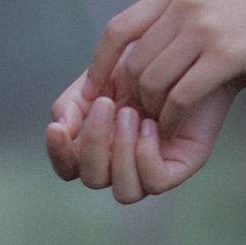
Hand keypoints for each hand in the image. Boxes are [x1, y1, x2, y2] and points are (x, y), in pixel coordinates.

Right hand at [43, 74, 235, 203]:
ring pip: (125, 192)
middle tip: (106, 104)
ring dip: (121, 152)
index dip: (59, 154)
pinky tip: (150, 124)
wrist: (188, 52)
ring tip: (131, 114)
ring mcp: (150, 167)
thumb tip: (61, 127)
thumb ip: (74, 102)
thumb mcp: (98, 79)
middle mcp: (122, 161)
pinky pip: (154, 183)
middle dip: (95, 143)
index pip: (69, 167)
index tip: (57, 128)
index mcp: (99, 144)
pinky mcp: (179, 166)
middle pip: (92, 179)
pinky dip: (145, 155)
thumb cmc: (143, 64)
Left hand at [88, 0, 245, 118]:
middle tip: (141, 117)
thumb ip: (185, 9)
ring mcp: (205, 29)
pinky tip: (181, 126)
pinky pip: (182, 95)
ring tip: (162, 121)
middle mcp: (184, 6)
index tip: (100, 90)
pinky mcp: (228, 54)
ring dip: (153, 109)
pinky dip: (175, 117)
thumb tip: (156, 37)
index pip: (118, 30)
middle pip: (133, 63)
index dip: (102, 65)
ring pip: (152, 82)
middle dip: (131, 97)